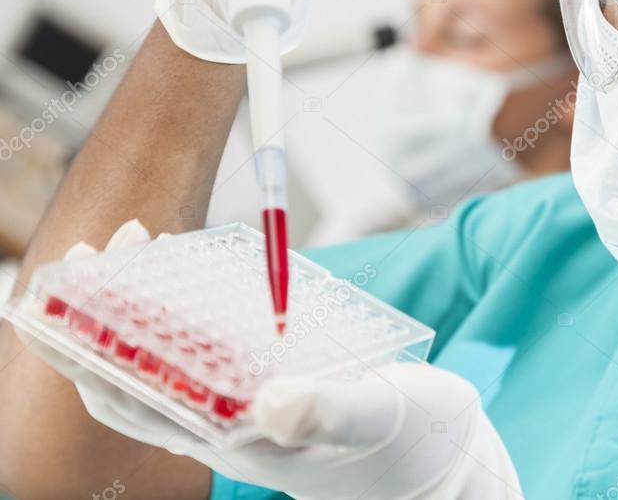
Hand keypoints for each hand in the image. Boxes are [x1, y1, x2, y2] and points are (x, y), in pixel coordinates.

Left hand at [28, 221, 522, 499]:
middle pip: (137, 373)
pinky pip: (212, 352)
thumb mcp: (377, 419)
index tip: (82, 277)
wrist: (439, 469)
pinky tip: (204, 278)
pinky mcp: (272, 389)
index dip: (88, 342)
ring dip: (143, 306)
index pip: (131, 396)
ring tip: (147, 246)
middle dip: (105, 312)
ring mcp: (247, 406)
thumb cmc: (410, 448)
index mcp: (235, 439)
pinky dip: (191, 312)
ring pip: (170, 361)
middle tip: (111, 244)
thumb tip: (271, 403)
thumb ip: (329, 410)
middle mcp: (227, 426)